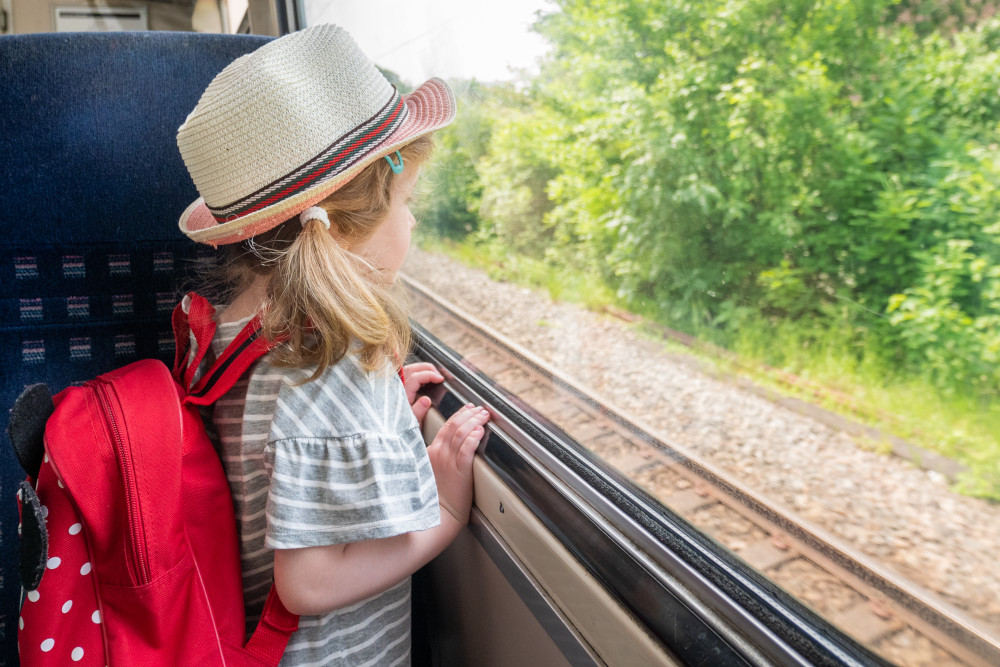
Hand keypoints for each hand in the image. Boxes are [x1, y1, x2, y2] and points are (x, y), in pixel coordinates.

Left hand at [403, 362, 443, 424]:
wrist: (390, 433)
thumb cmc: (401, 428)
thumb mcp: (412, 423)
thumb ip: (418, 411)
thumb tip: (426, 400)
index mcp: (402, 395)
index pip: (416, 377)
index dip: (429, 375)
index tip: (440, 379)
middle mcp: (398, 389)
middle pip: (411, 369)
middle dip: (427, 368)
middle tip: (438, 374)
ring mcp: (397, 387)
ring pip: (408, 369)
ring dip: (421, 369)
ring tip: (433, 374)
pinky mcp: (397, 389)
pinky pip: (405, 375)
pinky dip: (416, 372)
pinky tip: (424, 378)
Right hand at [426, 403, 489, 526]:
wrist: (438, 515)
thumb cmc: (435, 498)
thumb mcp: (428, 472)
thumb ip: (436, 456)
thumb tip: (451, 445)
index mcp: (429, 452)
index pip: (444, 427)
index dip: (457, 414)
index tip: (467, 407)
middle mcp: (437, 454)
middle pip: (454, 426)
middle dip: (469, 414)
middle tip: (480, 409)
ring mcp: (447, 461)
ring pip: (461, 433)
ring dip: (474, 421)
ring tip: (485, 416)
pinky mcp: (459, 471)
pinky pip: (466, 449)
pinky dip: (474, 437)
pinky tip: (481, 431)